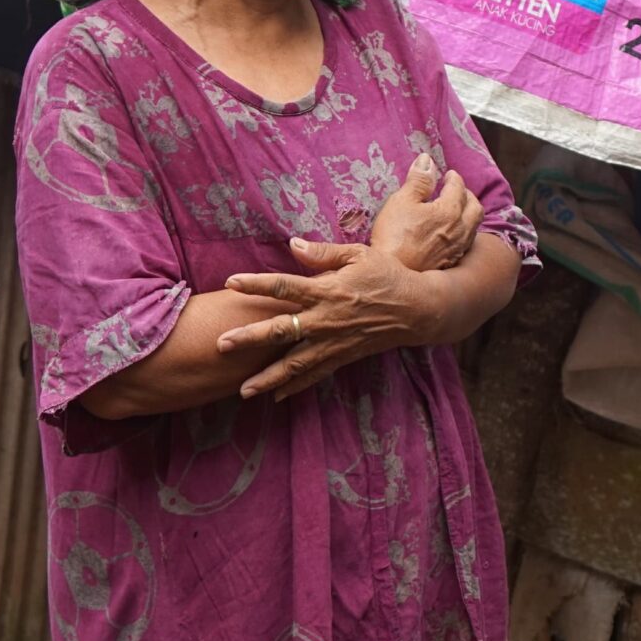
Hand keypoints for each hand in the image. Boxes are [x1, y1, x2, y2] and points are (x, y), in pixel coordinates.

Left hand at [217, 239, 445, 400]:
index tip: (230, 282)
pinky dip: (295, 386)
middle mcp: (326, 319)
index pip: (284, 287)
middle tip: (222, 344)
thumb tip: (292, 244)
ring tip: (243, 391)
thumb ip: (323, 253)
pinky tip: (276, 396)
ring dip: (268, 377)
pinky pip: (315, 374)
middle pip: (281, 330)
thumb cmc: (388, 276)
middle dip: (250, 338)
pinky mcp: (343, 357)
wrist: (418, 309)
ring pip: (295, 363)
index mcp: (327, 290)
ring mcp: (334, 342)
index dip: (256, 284)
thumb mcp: (359, 255)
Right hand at [371, 153, 481, 270]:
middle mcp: (461, 229)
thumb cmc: (395, 236)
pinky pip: (466, 241)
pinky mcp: (452, 262)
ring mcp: (458, 248)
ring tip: (458, 209)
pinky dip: (464, 230)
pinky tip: (453, 232)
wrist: (395, 275)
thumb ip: (418, 180)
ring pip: (473, 226)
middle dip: (468, 194)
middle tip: (458, 189)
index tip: (449, 174)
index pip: (458, 187)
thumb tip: (427, 160)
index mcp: (450, 210)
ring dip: (469, 213)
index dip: (453, 178)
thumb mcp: (401, 201)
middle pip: (475, 206)